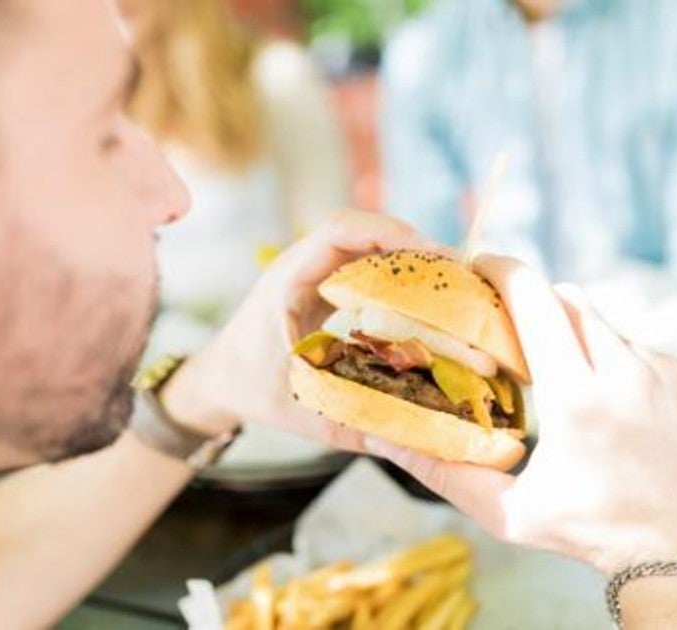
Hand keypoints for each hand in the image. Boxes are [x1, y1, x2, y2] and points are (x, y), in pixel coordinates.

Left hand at [161, 210, 452, 450]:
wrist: (218, 382)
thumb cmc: (250, 391)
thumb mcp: (304, 411)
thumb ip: (356, 426)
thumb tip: (421, 445)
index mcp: (288, 279)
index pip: (341, 231)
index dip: (389, 234)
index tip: (432, 255)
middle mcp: (304, 265)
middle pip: (364, 230)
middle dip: (413, 244)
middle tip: (458, 272)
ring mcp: (317, 272)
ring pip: (370, 246)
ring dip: (411, 259)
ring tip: (453, 284)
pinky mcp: (328, 286)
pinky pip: (368, 267)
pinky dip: (400, 277)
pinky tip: (429, 300)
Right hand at [366, 255, 676, 573]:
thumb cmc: (591, 533)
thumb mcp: (510, 512)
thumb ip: (445, 473)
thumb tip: (385, 440)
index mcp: (577, 400)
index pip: (536, 299)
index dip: (504, 271)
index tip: (484, 266)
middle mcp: (629, 374)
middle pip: (571, 301)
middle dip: (542, 310)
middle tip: (524, 340)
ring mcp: (670, 372)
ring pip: (610, 326)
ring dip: (586, 345)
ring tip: (583, 397)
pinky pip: (649, 349)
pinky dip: (628, 367)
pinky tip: (626, 411)